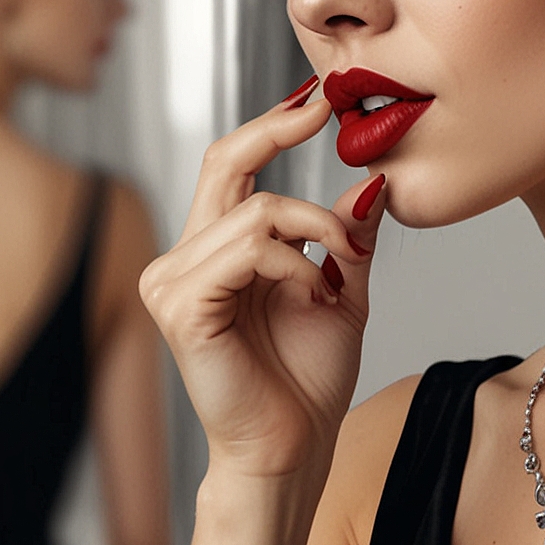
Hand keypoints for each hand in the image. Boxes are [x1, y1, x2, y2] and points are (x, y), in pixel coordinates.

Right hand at [137, 81, 387, 480]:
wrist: (293, 449)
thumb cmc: (306, 382)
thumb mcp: (341, 290)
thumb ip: (346, 235)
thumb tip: (371, 177)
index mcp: (215, 250)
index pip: (234, 166)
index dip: (272, 124)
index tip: (318, 95)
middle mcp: (183, 258)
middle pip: (226, 162)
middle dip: (280, 129)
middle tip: (326, 106)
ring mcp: (173, 281)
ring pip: (254, 211)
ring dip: (315, 231)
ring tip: (340, 273)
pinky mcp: (181, 308)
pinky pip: (249, 250)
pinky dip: (296, 265)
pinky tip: (313, 293)